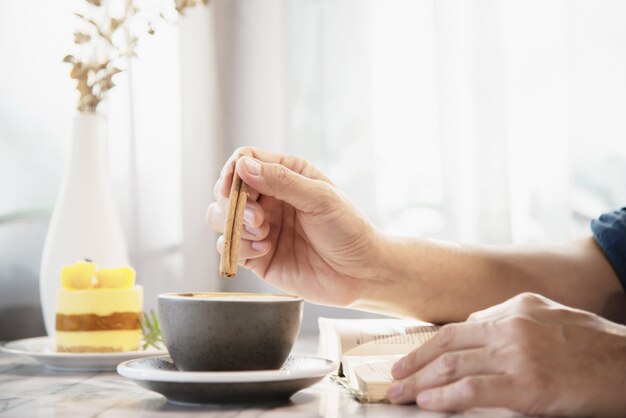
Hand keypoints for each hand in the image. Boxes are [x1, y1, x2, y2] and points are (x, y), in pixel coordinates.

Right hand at [206, 147, 383, 306]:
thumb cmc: (348, 230)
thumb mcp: (320, 198)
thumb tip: (243, 166)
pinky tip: (265, 249)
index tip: (232, 186)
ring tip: (263, 235)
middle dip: (233, 203)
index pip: (246, 161)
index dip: (233, 171)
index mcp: (286, 175)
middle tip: (257, 218)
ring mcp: (261, 227)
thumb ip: (282, 181)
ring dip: (235, 225)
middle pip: (226, 189)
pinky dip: (239, 247)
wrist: (360, 273)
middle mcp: (270, 199)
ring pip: (220, 217)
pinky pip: (229, 247)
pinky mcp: (257, 256)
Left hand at [387, 292, 625, 416]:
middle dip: (415, 362)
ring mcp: (517, 354)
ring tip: (401, 391)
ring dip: (421, 380)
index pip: (459, 327)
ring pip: (453, 365)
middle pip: (448, 344)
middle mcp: (510, 326)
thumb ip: (510, 319)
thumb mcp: (550, 315)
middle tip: (394, 375)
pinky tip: (429, 402)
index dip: (430, 346)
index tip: (413, 358)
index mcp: (514, 307)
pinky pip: (473, 390)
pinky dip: (445, 396)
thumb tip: (476, 326)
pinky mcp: (526, 385)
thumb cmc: (593, 345)